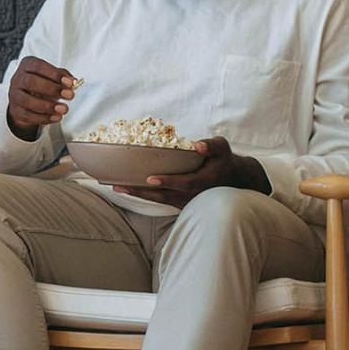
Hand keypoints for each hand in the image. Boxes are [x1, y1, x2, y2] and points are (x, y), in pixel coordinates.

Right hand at [6, 56, 77, 140]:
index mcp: (27, 66)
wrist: (25, 101)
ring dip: (48, 105)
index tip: (69, 82)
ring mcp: (14, 96)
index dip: (54, 74)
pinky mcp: (15, 111)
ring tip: (63, 109)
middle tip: (69, 95)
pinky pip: (28, 115)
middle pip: (30, 82)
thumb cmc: (41, 85)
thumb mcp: (51, 76)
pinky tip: (56, 117)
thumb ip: (63, 76)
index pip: (38, 66)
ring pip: (27, 100)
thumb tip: (73, 82)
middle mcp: (17, 79)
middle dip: (52, 89)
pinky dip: (43, 118)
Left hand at [111, 137, 270, 208]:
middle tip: (119, 185)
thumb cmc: (223, 160)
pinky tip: (128, 189)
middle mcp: (192, 195)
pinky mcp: (181, 204)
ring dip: (138, 194)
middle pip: (163, 195)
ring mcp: (186, 202)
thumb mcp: (222, 148)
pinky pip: (160, 201)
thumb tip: (198, 145)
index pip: (183, 183)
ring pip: (159, 200)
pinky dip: (144, 196)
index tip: (150, 178)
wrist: (232, 180)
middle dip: (141, 191)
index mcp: (202, 181)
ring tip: (117, 187)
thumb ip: (212, 145)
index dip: (168, 181)